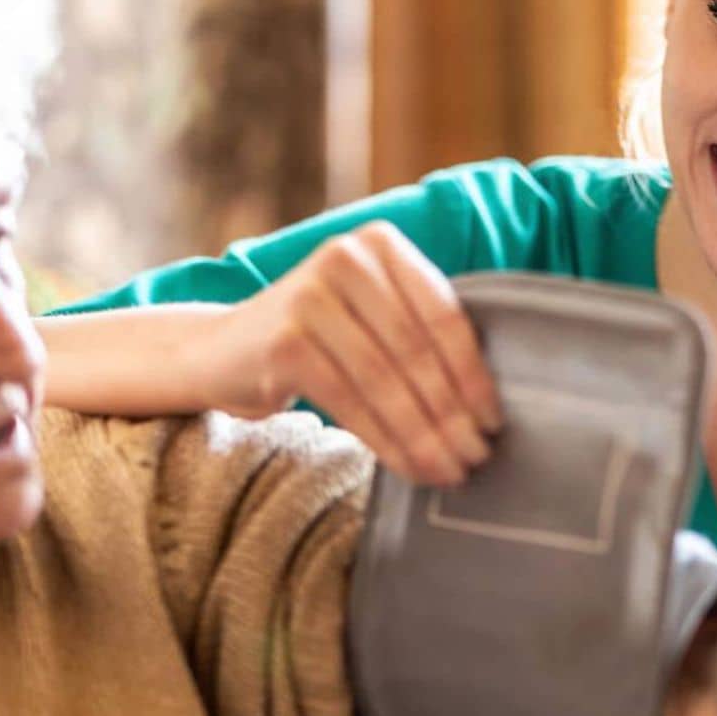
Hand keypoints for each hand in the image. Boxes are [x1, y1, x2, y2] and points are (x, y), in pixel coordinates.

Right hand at [218, 222, 502, 484]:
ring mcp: (309, 296)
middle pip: (416, 350)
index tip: (494, 422)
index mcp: (381, 244)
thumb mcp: (371, 315)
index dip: (474, 375)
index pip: (443, 315)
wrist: (222, 350)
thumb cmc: (316, 340)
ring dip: (422, 435)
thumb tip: (485, 409)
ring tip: (447, 471)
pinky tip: (407, 466)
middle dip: (451, 414)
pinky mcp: (284, 341)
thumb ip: (419, 334)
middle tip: (475, 458)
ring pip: (384, 380)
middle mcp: (346, 258)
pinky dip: (384, 440)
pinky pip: (349, 401)